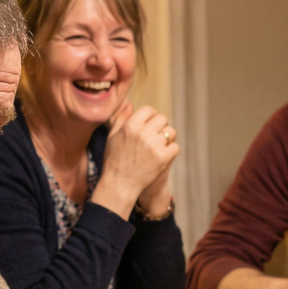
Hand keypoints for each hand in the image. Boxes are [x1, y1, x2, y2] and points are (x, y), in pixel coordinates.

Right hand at [91, 103, 179, 218]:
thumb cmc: (114, 160)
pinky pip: (175, 146)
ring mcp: (154, 146)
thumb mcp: (113, 136)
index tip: (149, 124)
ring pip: (171, 132)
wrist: (120, 184)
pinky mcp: (163, 158)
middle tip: (155, 136)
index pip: (149, 110)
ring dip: (167, 137)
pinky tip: (162, 156)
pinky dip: (170, 150)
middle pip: (162, 119)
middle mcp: (143, 133)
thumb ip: (122, 118)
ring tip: (158, 146)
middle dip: (160, 126)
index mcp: (130, 125)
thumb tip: (130, 104)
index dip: (151, 116)